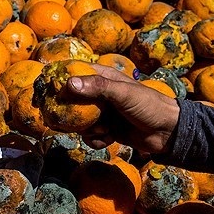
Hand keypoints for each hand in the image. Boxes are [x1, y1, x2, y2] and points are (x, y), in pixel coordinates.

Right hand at [65, 64, 179, 153]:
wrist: (168, 132)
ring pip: (79, 121)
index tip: (45, 92)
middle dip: (70, 113)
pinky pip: (90, 136)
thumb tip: (69, 84)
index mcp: (103, 77)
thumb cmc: (149, 105)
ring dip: (88, 129)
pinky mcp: (106, 129)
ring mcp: (102, 112)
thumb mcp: (123, 93)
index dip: (59, 81)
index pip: (74, 74)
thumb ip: (97, 87)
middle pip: (72, 101)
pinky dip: (96, 140)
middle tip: (66, 120)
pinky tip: (109, 139)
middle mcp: (100, 94)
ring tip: (104, 129)